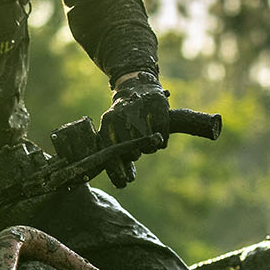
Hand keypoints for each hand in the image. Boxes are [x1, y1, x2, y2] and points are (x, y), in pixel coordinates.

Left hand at [97, 71, 170, 187]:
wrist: (138, 86)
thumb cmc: (124, 116)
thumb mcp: (112, 129)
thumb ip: (113, 151)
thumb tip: (119, 181)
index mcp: (107, 122)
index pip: (111, 153)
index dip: (116, 171)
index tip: (123, 183)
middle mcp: (122, 116)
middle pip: (131, 153)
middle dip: (134, 155)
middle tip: (136, 150)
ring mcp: (140, 111)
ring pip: (148, 146)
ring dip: (149, 148)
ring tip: (147, 140)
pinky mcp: (158, 106)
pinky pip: (162, 136)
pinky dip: (162, 140)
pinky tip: (158, 137)